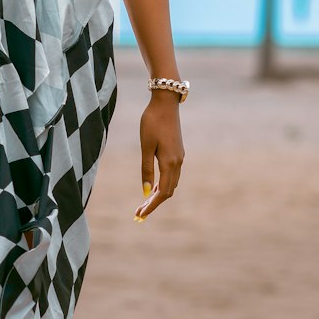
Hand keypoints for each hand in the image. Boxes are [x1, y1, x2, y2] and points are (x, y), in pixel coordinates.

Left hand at [134, 96, 184, 219]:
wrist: (166, 103)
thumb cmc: (152, 122)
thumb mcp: (145, 146)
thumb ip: (146, 169)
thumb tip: (144, 191)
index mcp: (170, 163)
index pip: (162, 193)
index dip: (151, 206)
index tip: (139, 215)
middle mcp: (178, 163)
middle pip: (167, 191)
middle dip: (153, 203)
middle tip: (138, 213)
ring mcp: (180, 158)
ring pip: (171, 184)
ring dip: (158, 195)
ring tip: (143, 203)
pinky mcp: (178, 152)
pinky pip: (172, 175)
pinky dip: (162, 184)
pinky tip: (152, 186)